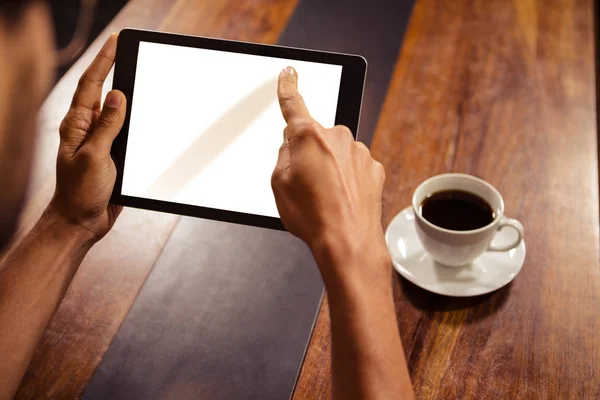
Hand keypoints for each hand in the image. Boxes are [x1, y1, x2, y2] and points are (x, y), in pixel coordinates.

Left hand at [48, 34, 125, 241]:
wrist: (82, 221)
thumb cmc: (80, 192)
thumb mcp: (94, 156)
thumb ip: (107, 126)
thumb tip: (118, 95)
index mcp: (77, 126)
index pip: (91, 85)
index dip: (103, 61)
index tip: (116, 41)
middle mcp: (88, 130)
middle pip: (104, 92)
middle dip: (115, 69)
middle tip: (129, 50)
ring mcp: (101, 142)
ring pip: (119, 113)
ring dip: (130, 96)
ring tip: (143, 76)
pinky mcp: (114, 155)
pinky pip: (127, 132)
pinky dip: (136, 122)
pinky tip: (147, 116)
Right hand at [271, 67, 387, 283]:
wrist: (347, 241)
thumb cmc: (312, 217)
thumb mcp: (278, 185)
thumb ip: (284, 155)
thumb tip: (292, 144)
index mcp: (308, 136)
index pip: (293, 103)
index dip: (288, 87)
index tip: (289, 73)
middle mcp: (336, 137)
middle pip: (315, 136)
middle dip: (308, 153)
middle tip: (304, 183)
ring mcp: (358, 152)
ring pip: (335, 152)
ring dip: (329, 168)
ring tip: (325, 197)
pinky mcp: (373, 168)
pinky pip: (353, 166)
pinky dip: (346, 179)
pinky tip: (341, 199)